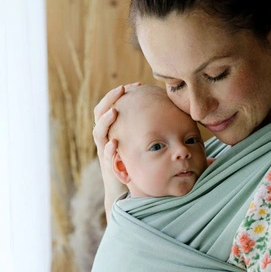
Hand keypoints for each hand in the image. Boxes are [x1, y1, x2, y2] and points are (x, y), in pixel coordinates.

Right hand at [93, 82, 140, 218]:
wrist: (129, 187)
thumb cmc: (139, 161)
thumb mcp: (143, 139)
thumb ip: (151, 125)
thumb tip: (171, 107)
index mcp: (114, 129)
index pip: (113, 105)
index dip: (121, 93)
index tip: (136, 84)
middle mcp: (106, 137)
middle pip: (100, 113)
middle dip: (110, 100)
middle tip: (122, 89)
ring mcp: (105, 151)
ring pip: (98, 132)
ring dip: (105, 121)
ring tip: (114, 112)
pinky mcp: (108, 166)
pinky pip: (105, 155)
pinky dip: (109, 149)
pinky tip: (115, 143)